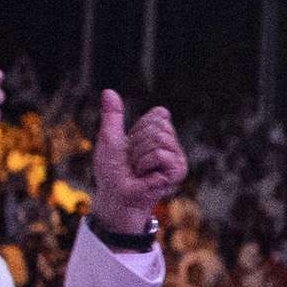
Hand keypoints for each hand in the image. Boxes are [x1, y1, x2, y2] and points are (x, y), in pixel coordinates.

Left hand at [90, 90, 188, 236]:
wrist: (115, 195)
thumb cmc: (112, 171)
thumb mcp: (109, 138)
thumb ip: (112, 115)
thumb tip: (108, 91)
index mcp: (159, 135)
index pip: (159, 115)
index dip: (140, 128)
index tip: (131, 144)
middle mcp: (172, 145)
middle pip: (159, 125)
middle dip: (138, 141)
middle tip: (133, 160)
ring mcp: (177, 158)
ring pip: (160, 138)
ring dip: (139, 155)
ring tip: (138, 169)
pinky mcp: (179, 171)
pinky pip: (160, 153)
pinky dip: (145, 163)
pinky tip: (145, 176)